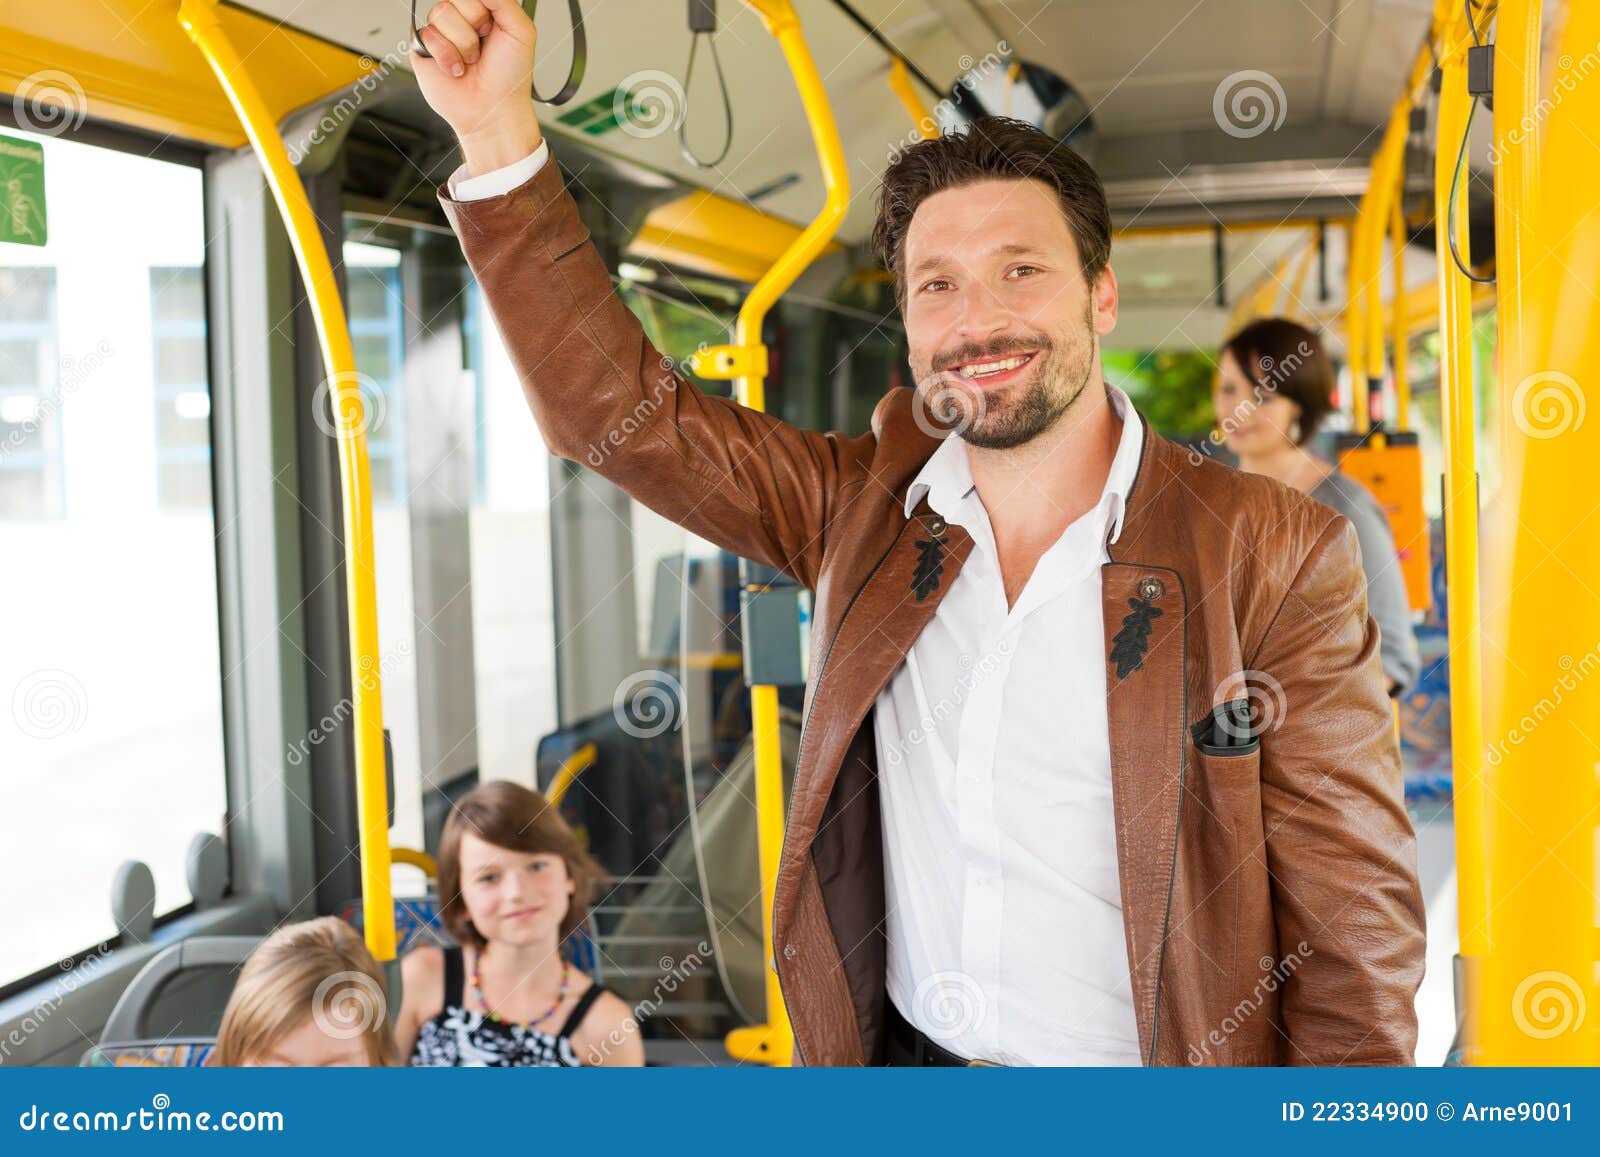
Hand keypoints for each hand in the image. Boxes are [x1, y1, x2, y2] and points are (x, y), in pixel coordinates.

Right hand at [411, 0, 543, 174]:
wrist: (492, 110)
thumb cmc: (509, 78)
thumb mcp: (521, 31)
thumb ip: (503, 0)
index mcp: (484, 10)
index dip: (483, 10)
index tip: (493, 29)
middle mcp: (461, 18)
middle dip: (474, 25)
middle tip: (483, 47)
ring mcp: (441, 32)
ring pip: (441, 13)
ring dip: (462, 44)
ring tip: (470, 61)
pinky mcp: (424, 48)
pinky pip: (428, 34)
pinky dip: (446, 56)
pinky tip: (455, 69)